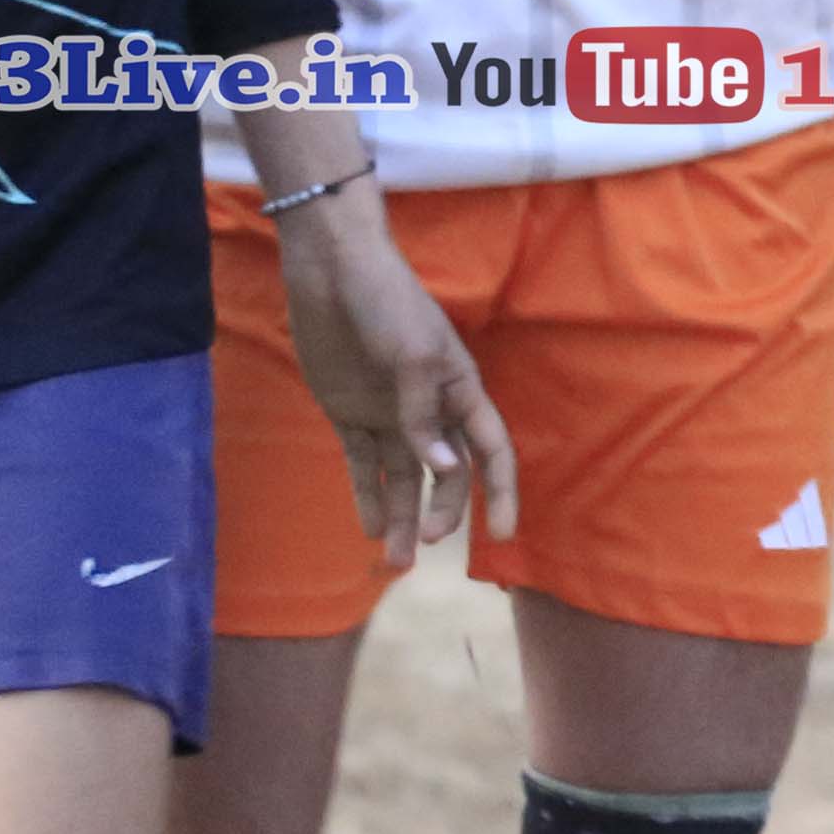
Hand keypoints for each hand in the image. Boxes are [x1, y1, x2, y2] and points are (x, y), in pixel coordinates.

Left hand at [275, 189, 511, 570]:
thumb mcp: (413, 356)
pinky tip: (370, 526)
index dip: (499, 492)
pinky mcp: (349, 413)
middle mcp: (430, 408)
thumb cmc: (387, 303)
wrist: (332, 273)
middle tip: (426, 543)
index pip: (490, 450)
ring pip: (403, 478)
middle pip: (446, 473)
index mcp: (460, 390)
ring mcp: (389, 413)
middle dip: (442, 510)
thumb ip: (424, 415)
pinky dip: (367, 495)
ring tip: (394, 560)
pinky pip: (363, 464)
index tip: (501, 535)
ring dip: (402, 517)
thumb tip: (442, 467)